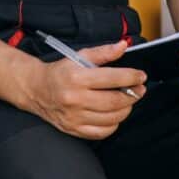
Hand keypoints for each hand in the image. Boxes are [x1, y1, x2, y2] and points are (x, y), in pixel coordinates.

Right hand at [25, 40, 146, 139]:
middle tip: (139, 89)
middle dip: (133, 95)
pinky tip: (114, 114)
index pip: (112, 78)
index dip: (131, 77)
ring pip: (111, 118)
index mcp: (77, 77)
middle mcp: (75, 98)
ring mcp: (75, 116)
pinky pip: (102, 132)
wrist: (37, 89)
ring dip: (126, 109)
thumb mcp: (79, 56)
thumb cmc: (61, 72)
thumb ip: (103, 52)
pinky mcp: (74, 129)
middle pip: (115, 101)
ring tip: (128, 100)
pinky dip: (113, 124)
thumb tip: (124, 46)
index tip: (141, 76)